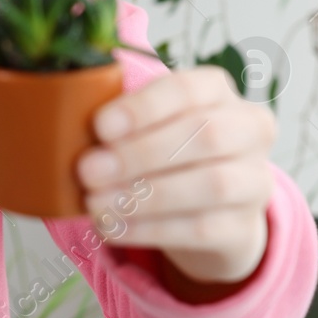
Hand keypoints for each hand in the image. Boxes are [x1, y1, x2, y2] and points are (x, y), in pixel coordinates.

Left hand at [77, 66, 275, 284]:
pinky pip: (200, 229)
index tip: (100, 127)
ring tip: (95, 202)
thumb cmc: (163, 150)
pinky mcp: (244, 228)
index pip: (188, 88)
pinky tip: (112, 227)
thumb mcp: (144, 124)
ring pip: (210, 184)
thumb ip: (115, 117)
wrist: (207, 211)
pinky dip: (150, 229)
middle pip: (205, 135)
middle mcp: (248, 129)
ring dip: (145, 195)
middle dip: (141, 153)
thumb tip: (62, 117)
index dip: (144, 108)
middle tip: (88, 170)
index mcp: (217, 91)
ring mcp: (255, 181)